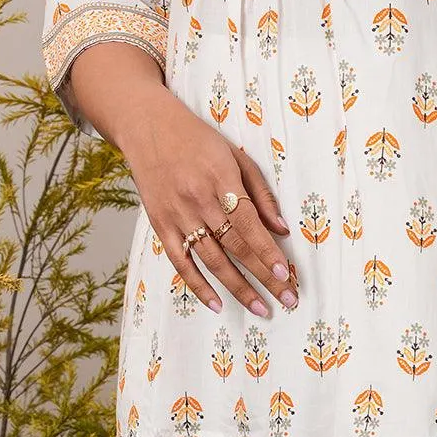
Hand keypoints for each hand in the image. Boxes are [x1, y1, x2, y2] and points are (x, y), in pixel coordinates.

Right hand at [121, 86, 296, 317]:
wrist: (149, 129)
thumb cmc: (198, 141)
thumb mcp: (236, 156)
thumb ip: (259, 192)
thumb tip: (282, 229)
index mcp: (221, 179)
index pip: (249, 224)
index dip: (267, 251)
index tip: (286, 274)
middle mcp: (198, 200)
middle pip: (235, 246)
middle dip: (263, 275)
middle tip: (286, 298)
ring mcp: (178, 215)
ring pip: (212, 260)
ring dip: (238, 288)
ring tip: (261, 307)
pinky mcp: (161, 226)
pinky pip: (181, 263)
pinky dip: (198, 286)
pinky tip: (217, 303)